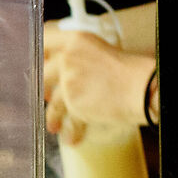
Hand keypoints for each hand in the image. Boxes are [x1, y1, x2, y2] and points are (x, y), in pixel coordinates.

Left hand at [43, 30, 151, 145]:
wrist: (142, 89)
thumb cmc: (129, 72)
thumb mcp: (99, 52)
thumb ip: (77, 57)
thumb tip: (61, 71)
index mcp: (75, 39)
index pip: (44, 39)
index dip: (38, 52)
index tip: (36, 62)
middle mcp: (68, 57)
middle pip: (42, 71)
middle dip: (43, 86)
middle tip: (46, 95)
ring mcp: (68, 79)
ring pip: (54, 99)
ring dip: (53, 115)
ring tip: (53, 125)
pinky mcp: (74, 102)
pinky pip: (68, 118)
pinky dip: (70, 130)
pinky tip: (70, 138)